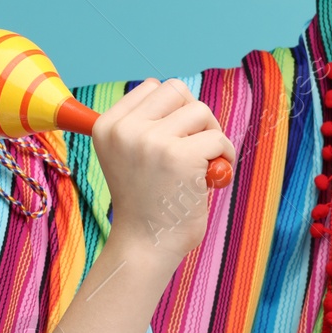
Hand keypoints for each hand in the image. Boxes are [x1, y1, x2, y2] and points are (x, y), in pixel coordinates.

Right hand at [90, 78, 236, 264]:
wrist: (145, 245)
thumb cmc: (145, 202)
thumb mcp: (129, 154)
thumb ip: (144, 124)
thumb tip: (183, 96)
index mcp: (107, 126)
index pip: (152, 87)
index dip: (172, 110)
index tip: (173, 139)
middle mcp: (124, 129)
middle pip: (176, 89)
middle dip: (193, 115)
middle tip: (195, 146)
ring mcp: (151, 141)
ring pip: (200, 110)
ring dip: (210, 134)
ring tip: (203, 163)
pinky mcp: (180, 156)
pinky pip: (218, 138)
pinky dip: (224, 156)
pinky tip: (212, 178)